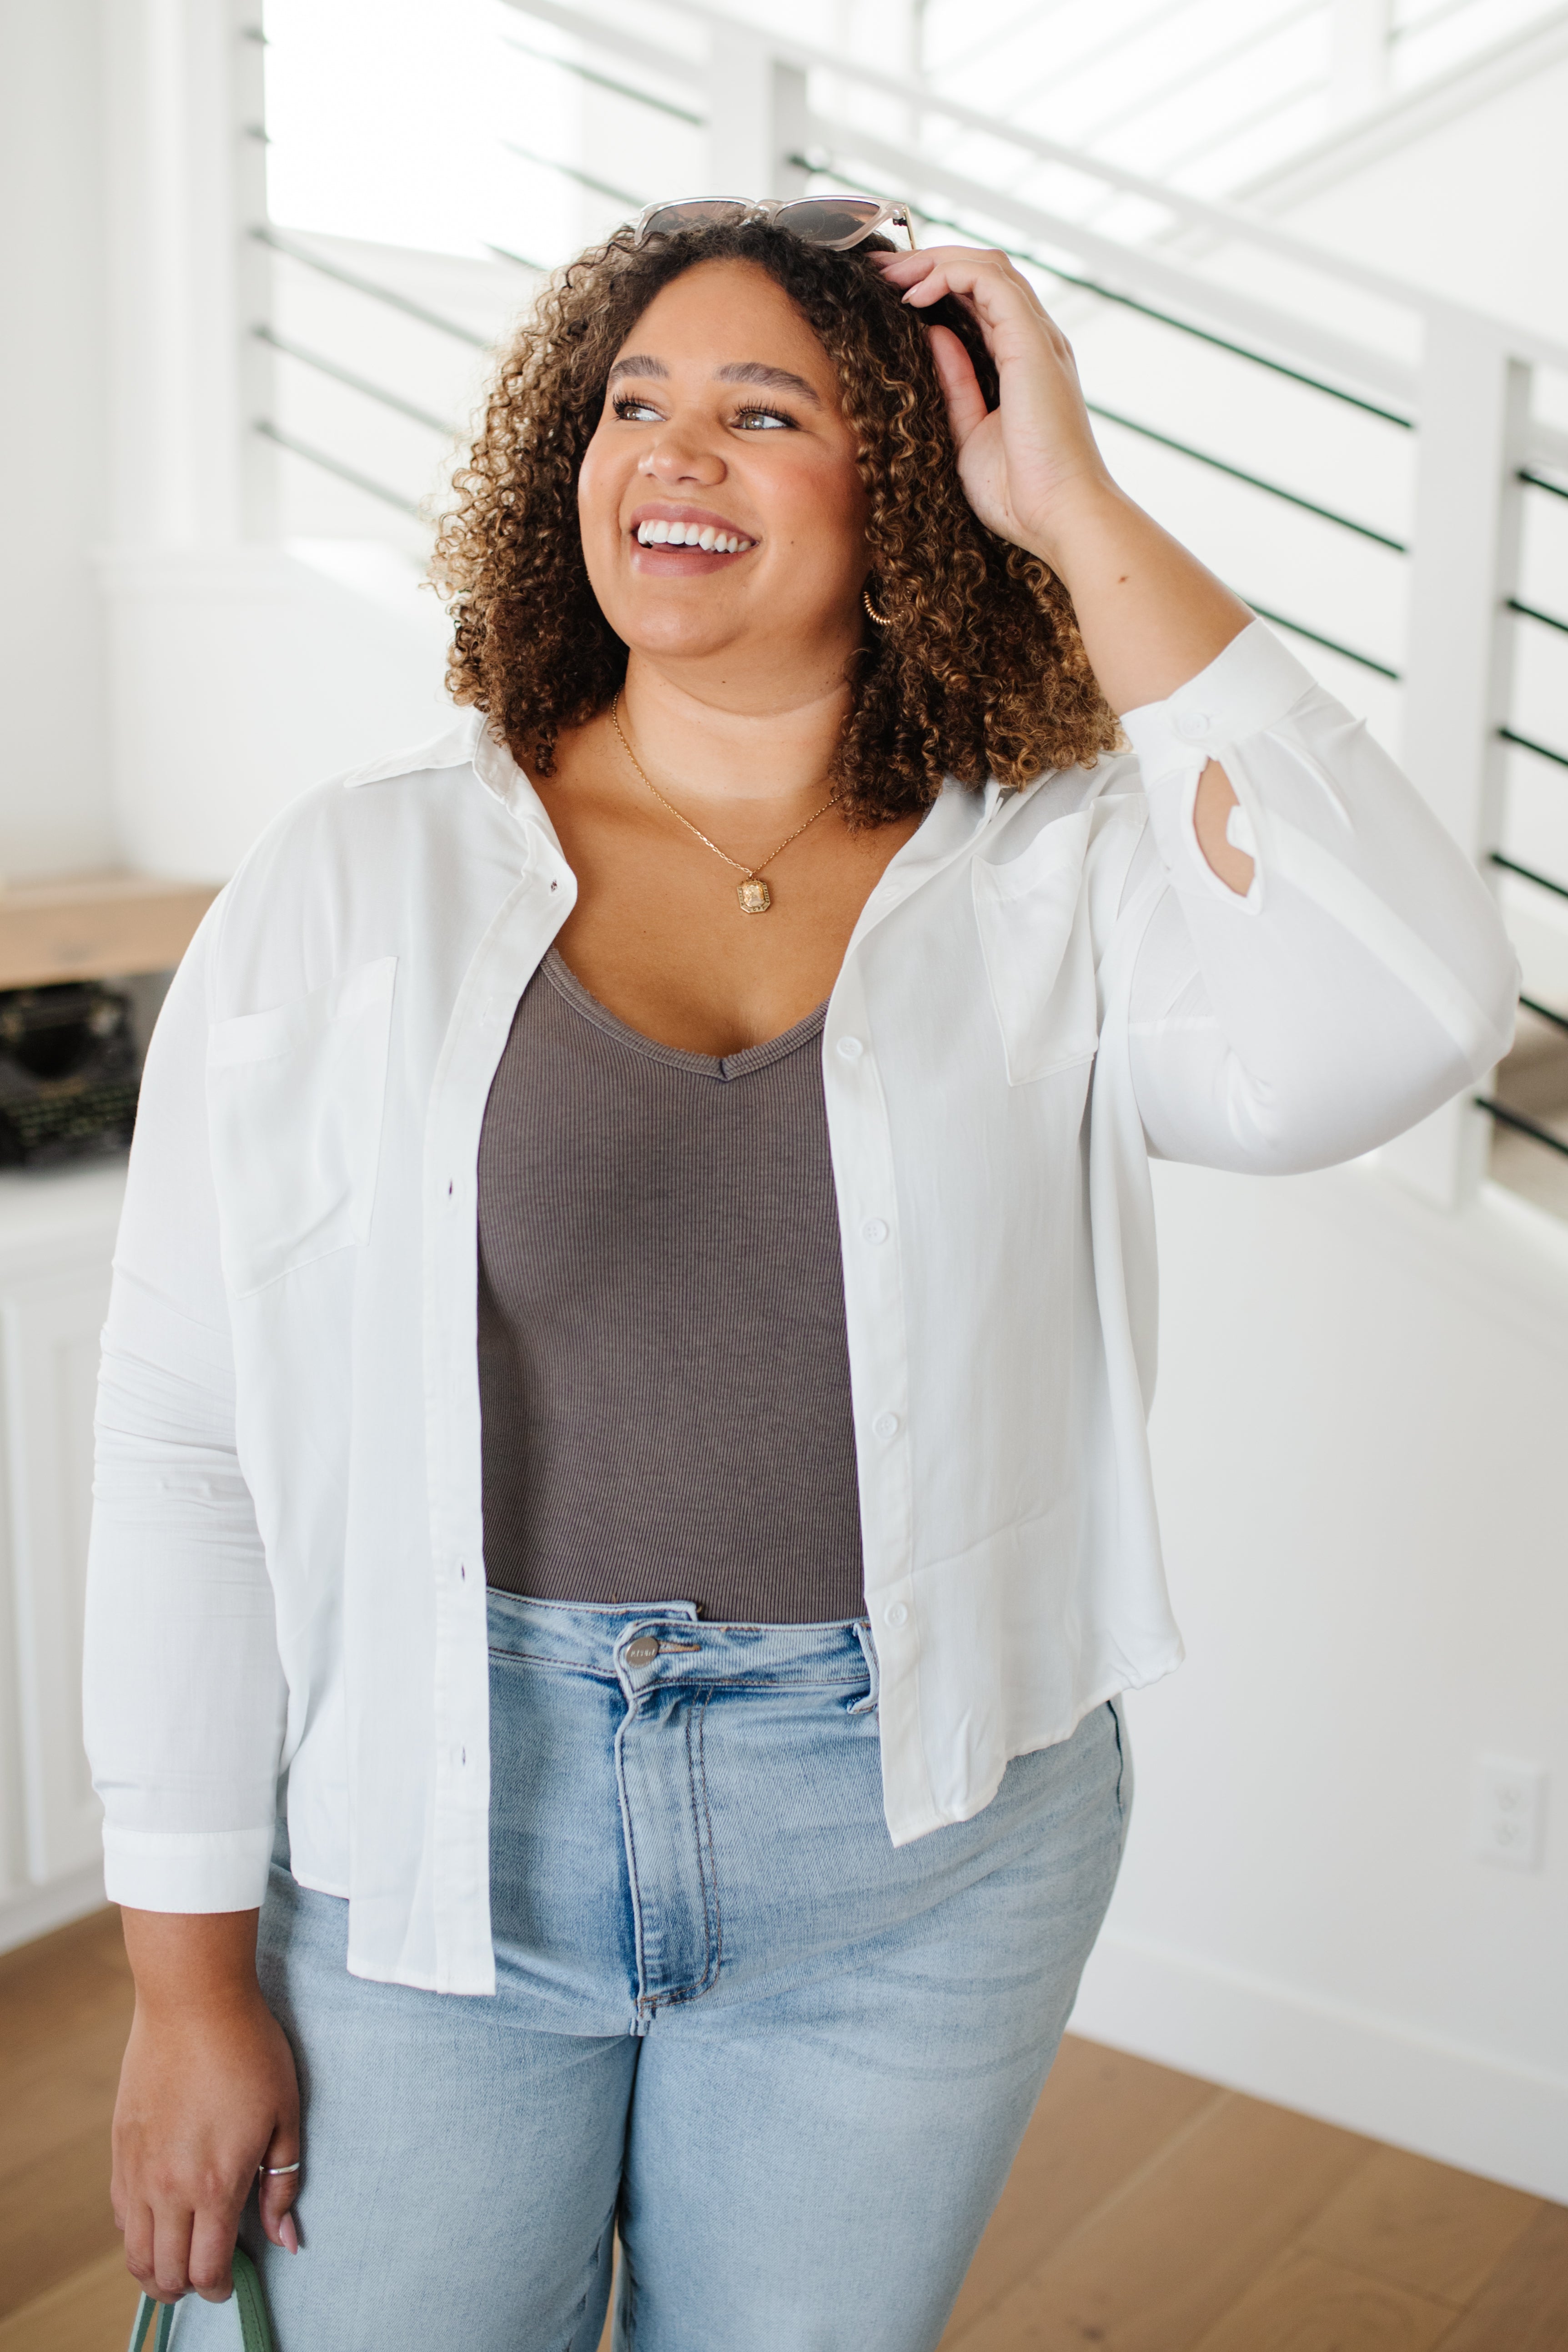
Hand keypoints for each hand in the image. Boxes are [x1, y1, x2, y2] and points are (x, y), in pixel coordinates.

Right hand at [113, 1914, 300, 2304]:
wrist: (193, 2001)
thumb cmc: (249, 2050)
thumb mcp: (286, 2114)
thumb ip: (283, 2183)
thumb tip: (286, 2238)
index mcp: (215, 2184)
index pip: (207, 2269)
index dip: (220, 2288)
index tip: (231, 2281)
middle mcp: (168, 2187)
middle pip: (164, 2273)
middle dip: (186, 2288)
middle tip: (206, 2276)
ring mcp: (137, 2169)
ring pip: (133, 2252)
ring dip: (154, 2269)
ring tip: (178, 2260)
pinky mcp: (119, 2148)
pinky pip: (119, 2213)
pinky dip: (135, 2232)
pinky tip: (158, 2219)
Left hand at [870, 244, 1111, 562]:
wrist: (1059, 517)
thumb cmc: (1019, 493)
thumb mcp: (969, 433)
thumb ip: (955, 385)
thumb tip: (932, 336)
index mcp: (1023, 362)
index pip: (980, 300)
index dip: (934, 285)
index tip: (887, 291)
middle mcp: (1034, 342)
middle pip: (982, 272)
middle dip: (927, 262)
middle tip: (878, 269)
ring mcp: (1037, 339)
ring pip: (987, 266)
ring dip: (933, 261)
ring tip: (890, 273)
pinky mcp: (1032, 343)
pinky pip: (989, 282)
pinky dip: (949, 276)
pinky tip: (915, 294)